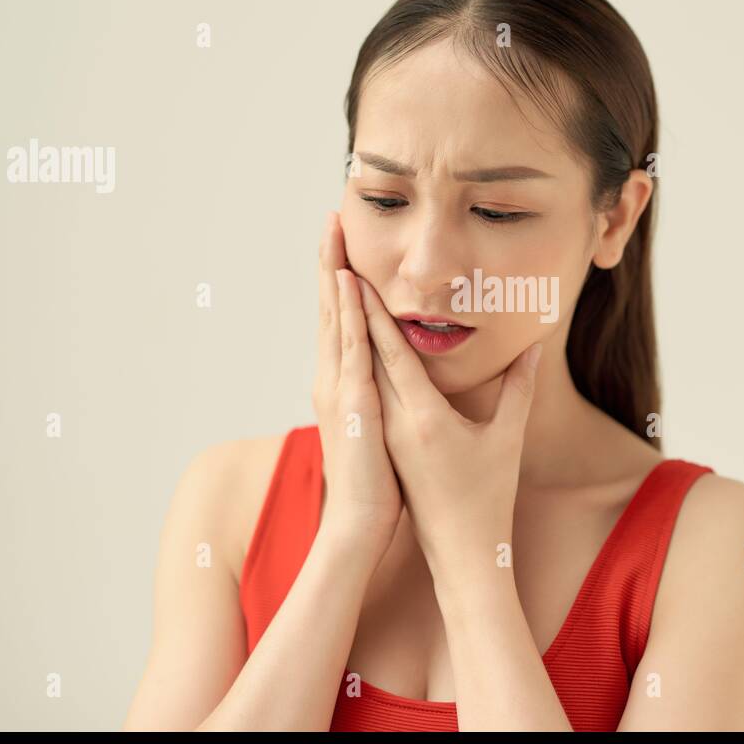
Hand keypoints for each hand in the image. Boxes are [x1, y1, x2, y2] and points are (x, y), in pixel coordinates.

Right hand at [311, 211, 402, 551]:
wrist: (364, 525)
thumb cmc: (383, 484)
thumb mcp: (391, 430)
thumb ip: (396, 400)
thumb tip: (412, 382)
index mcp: (347, 383)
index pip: (343, 321)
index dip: (343, 281)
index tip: (346, 242)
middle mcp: (335, 379)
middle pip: (331, 309)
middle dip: (331, 262)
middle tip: (331, 218)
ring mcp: (339, 389)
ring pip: (335, 319)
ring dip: (335, 273)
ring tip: (334, 232)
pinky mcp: (352, 404)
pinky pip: (351, 349)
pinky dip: (349, 313)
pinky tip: (351, 282)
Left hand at [354, 275, 542, 574]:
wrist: (460, 554)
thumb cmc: (488, 499)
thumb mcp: (508, 440)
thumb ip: (520, 390)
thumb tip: (534, 347)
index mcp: (423, 420)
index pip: (392, 355)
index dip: (373, 313)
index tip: (356, 277)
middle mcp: (395, 425)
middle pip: (367, 357)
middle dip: (351, 312)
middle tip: (337, 268)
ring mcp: (386, 437)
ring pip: (362, 375)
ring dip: (351, 334)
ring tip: (338, 297)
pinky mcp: (385, 446)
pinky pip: (368, 395)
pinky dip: (360, 364)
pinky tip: (353, 347)